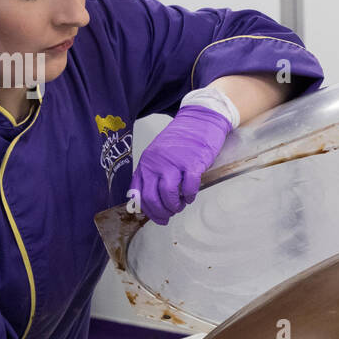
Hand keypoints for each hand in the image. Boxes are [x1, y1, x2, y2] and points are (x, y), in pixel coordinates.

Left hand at [130, 106, 231, 224]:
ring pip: (168, 194)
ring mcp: (174, 163)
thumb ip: (153, 174)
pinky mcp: (192, 163)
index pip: (139, 193)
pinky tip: (191, 196)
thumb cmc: (181, 140)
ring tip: (181, 205)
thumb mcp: (159, 155)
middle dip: (161, 212)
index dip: (148, 210)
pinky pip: (189, 187)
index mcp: (146, 163)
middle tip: (170, 215)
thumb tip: (153, 200)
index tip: (157, 217)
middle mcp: (156, 163)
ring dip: (175, 206)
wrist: (199, 121)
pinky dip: (190, 196)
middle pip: (152, 197)